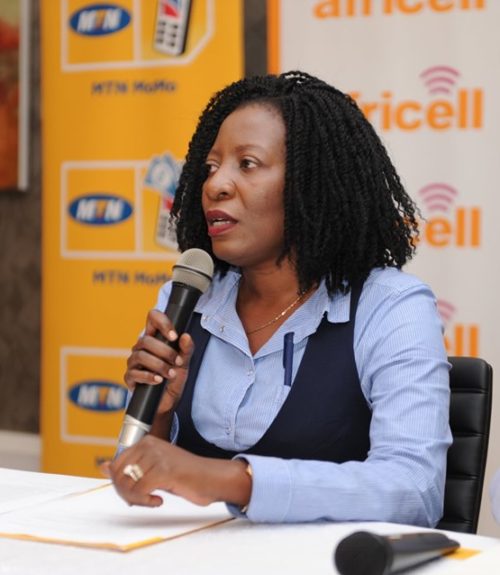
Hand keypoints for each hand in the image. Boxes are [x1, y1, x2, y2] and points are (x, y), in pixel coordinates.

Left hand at [107, 435, 251, 508]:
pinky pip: (140, 491)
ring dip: (137, 499)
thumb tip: (102, 467)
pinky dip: (146, 501)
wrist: (211, 478)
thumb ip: (129, 467)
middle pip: (119, 474)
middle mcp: (150, 445)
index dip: (120, 483)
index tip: (134, 492)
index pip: (116, 464)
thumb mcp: (153, 469)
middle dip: (126, 493)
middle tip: (142, 499)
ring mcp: (157, 456)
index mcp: (146, 442)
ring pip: (128, 484)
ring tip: (151, 499)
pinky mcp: (164, 470)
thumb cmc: (185, 475)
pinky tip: (159, 500)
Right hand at [124, 309, 194, 414]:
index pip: (152, 319)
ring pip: (140, 355)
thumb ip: (186, 350)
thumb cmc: (173, 379)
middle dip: (165, 351)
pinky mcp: (129, 377)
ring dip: (158, 365)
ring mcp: (133, 362)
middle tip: (177, 362)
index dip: (162, 322)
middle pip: (146, 340)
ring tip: (170, 374)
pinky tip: (159, 380)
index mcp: (154, 339)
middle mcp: (141, 348)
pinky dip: (149, 376)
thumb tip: (185, 336)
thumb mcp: (184, 363)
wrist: (167, 403)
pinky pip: (135, 373)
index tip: (174, 336)